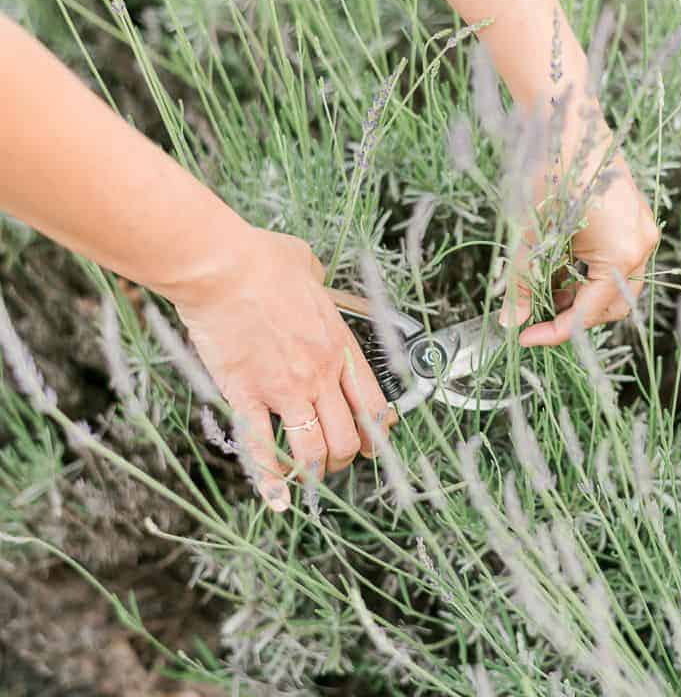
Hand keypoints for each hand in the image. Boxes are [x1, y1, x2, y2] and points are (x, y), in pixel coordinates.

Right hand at [165, 227, 395, 510]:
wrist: (223, 267)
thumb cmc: (263, 261)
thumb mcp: (308, 267)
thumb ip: (316, 283)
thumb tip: (310, 275)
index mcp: (340, 346)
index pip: (373, 404)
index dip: (376, 433)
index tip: (370, 445)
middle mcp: (319, 374)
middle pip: (345, 437)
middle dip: (342, 458)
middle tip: (330, 460)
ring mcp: (284, 389)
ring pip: (312, 451)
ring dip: (312, 471)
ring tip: (305, 476)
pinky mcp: (246, 395)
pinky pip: (262, 449)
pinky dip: (270, 481)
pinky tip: (276, 500)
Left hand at [501, 154, 659, 346]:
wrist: (566, 116)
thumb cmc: (548, 170)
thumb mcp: (531, 234)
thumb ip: (522, 282)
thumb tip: (510, 321)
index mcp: (621, 253)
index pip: (589, 313)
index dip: (555, 330)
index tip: (525, 336)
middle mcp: (641, 245)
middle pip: (611, 305)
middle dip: (572, 314)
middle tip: (533, 314)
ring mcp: (642, 230)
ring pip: (615, 284)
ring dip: (580, 293)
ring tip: (542, 286)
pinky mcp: (635, 218)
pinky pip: (617, 259)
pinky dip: (588, 270)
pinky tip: (558, 262)